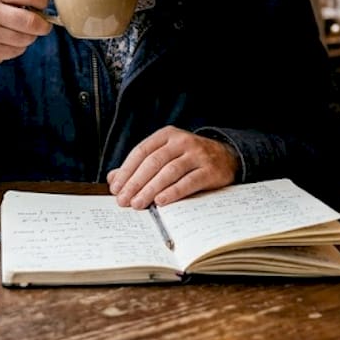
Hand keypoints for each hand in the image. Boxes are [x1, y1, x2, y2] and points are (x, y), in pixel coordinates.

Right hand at [0, 0, 53, 68]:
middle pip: (31, 21)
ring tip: (21, 31)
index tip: (42, 4)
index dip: (44, 0)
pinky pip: (16, 52)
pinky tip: (7, 41)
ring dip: (29, 37)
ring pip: (26, 39)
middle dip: (43, 25)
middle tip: (43, 24)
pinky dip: (17, 48)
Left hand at [106, 126, 239, 208]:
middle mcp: (182, 141)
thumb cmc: (188, 159)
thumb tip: (112, 179)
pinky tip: (161, 202)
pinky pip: (189, 181)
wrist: (227, 157)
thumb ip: (139, 166)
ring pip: (169, 171)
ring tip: (138, 204)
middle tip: (124, 201)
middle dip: (135, 183)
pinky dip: (173, 192)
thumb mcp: (165, 156)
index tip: (116, 188)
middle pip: (153, 162)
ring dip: (151, 189)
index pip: (141, 151)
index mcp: (166, 135)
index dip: (126, 171)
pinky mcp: (210, 170)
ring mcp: (197, 154)